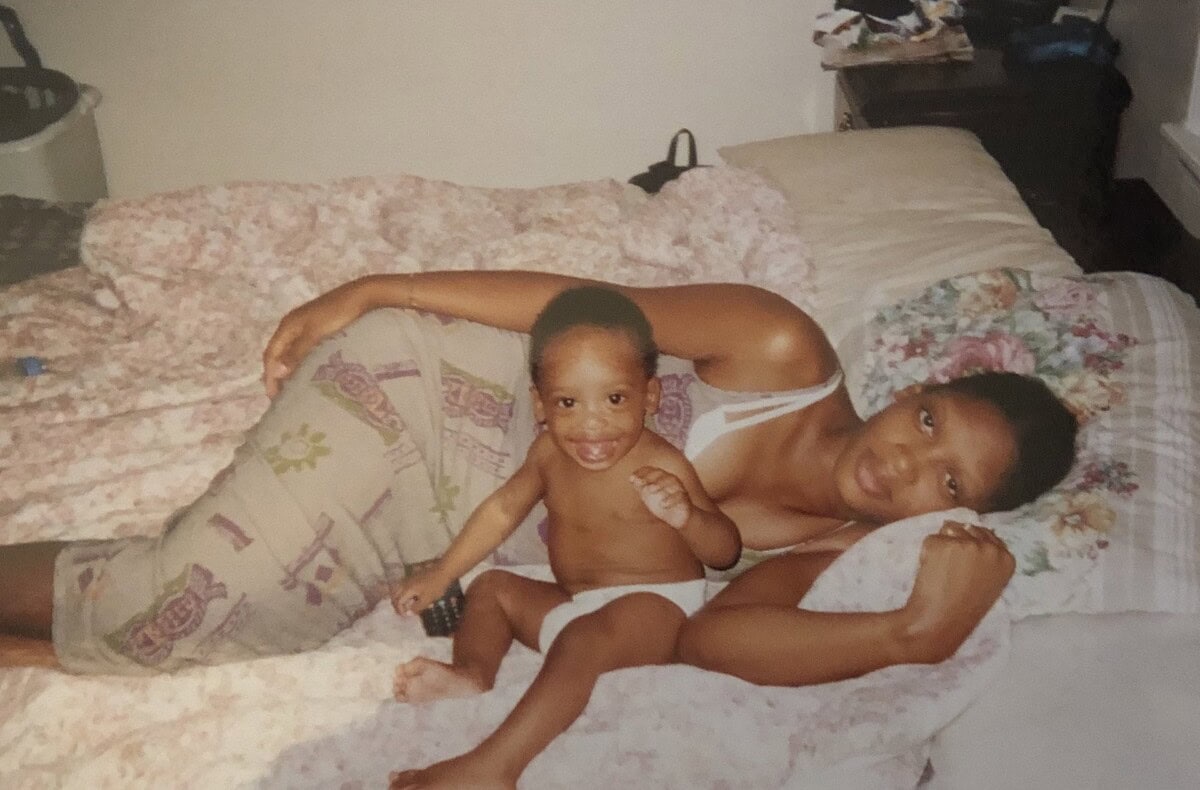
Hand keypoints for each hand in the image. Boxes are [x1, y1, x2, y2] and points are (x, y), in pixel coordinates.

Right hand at [261, 280, 369, 397]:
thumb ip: (296, 352)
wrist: (363, 295)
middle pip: (278, 354)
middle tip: (282, 398)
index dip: (270, 376)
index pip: (270, 355)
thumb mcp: (316, 333)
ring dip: (289, 370)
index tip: (275, 398)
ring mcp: (306, 326)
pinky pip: (304, 350)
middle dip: (277, 375)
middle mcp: (293, 326)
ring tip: (295, 390)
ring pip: (291, 352)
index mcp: (287, 326)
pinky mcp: (319, 328)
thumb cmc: (338, 313)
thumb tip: (277, 372)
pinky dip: (302, 363)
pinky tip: (310, 374)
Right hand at [391, 569, 449, 615]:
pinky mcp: (415, 575)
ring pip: (401, 590)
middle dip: (398, 604)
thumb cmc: (436, 586)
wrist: (444, 570)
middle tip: (403, 612)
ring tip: (410, 605)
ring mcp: (410, 578)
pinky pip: (407, 586)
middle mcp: (405, 583)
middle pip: (396, 595)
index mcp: (406, 589)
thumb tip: (408, 613)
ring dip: (403, 598)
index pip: (398, 602)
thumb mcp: (427, 600)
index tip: (405, 617)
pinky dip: (408, 593)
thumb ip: (416, 607)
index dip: (400, 610)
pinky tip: (417, 597)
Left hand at [630, 466, 691, 528]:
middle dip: (650, 477)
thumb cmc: (662, 504)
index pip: (651, 470)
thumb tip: (632, 479)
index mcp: (661, 478)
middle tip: (640, 484)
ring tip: (650, 490)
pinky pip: (680, 496)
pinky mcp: (685, 499)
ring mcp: (679, 489)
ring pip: (672, 480)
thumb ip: (641, 488)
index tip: (631, 479)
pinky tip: (663, 505)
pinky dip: (671, 499)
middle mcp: (670, 481)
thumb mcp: (649, 496)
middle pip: (661, 473)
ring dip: (660, 484)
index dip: (641, 472)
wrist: (678, 518)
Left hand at [902, 521, 1015, 662]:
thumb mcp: (988, 583)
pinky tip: (931, 572)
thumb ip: (987, 559)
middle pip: (969, 529)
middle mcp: (990, 548)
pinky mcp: (943, 543)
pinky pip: (931, 539)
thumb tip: (971, 530)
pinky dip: (927, 552)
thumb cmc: (964, 609)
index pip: (988, 535)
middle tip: (952, 570)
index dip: (973, 545)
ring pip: (949, 530)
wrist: (939, 622)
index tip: (965, 563)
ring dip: (943, 546)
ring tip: (943, 572)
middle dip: (958, 542)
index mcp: (1007, 559)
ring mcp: (966, 543)